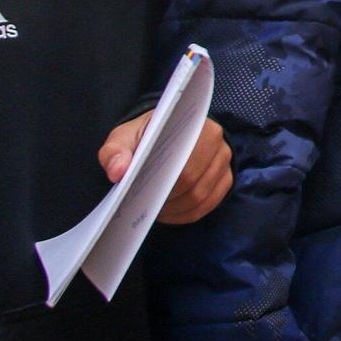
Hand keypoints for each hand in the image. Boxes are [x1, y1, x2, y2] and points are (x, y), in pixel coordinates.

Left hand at [98, 115, 231, 224]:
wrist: (163, 133)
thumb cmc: (144, 136)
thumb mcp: (123, 138)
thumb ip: (115, 152)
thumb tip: (118, 172)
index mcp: (196, 126)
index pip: (185, 165)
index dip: (164, 186)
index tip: (142, 195)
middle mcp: (218, 142)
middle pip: (195, 184)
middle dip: (168, 200)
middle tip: (146, 206)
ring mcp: (224, 161)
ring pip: (202, 197)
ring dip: (177, 209)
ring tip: (155, 210)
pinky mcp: (225, 178)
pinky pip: (209, 204)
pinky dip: (188, 214)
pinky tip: (169, 214)